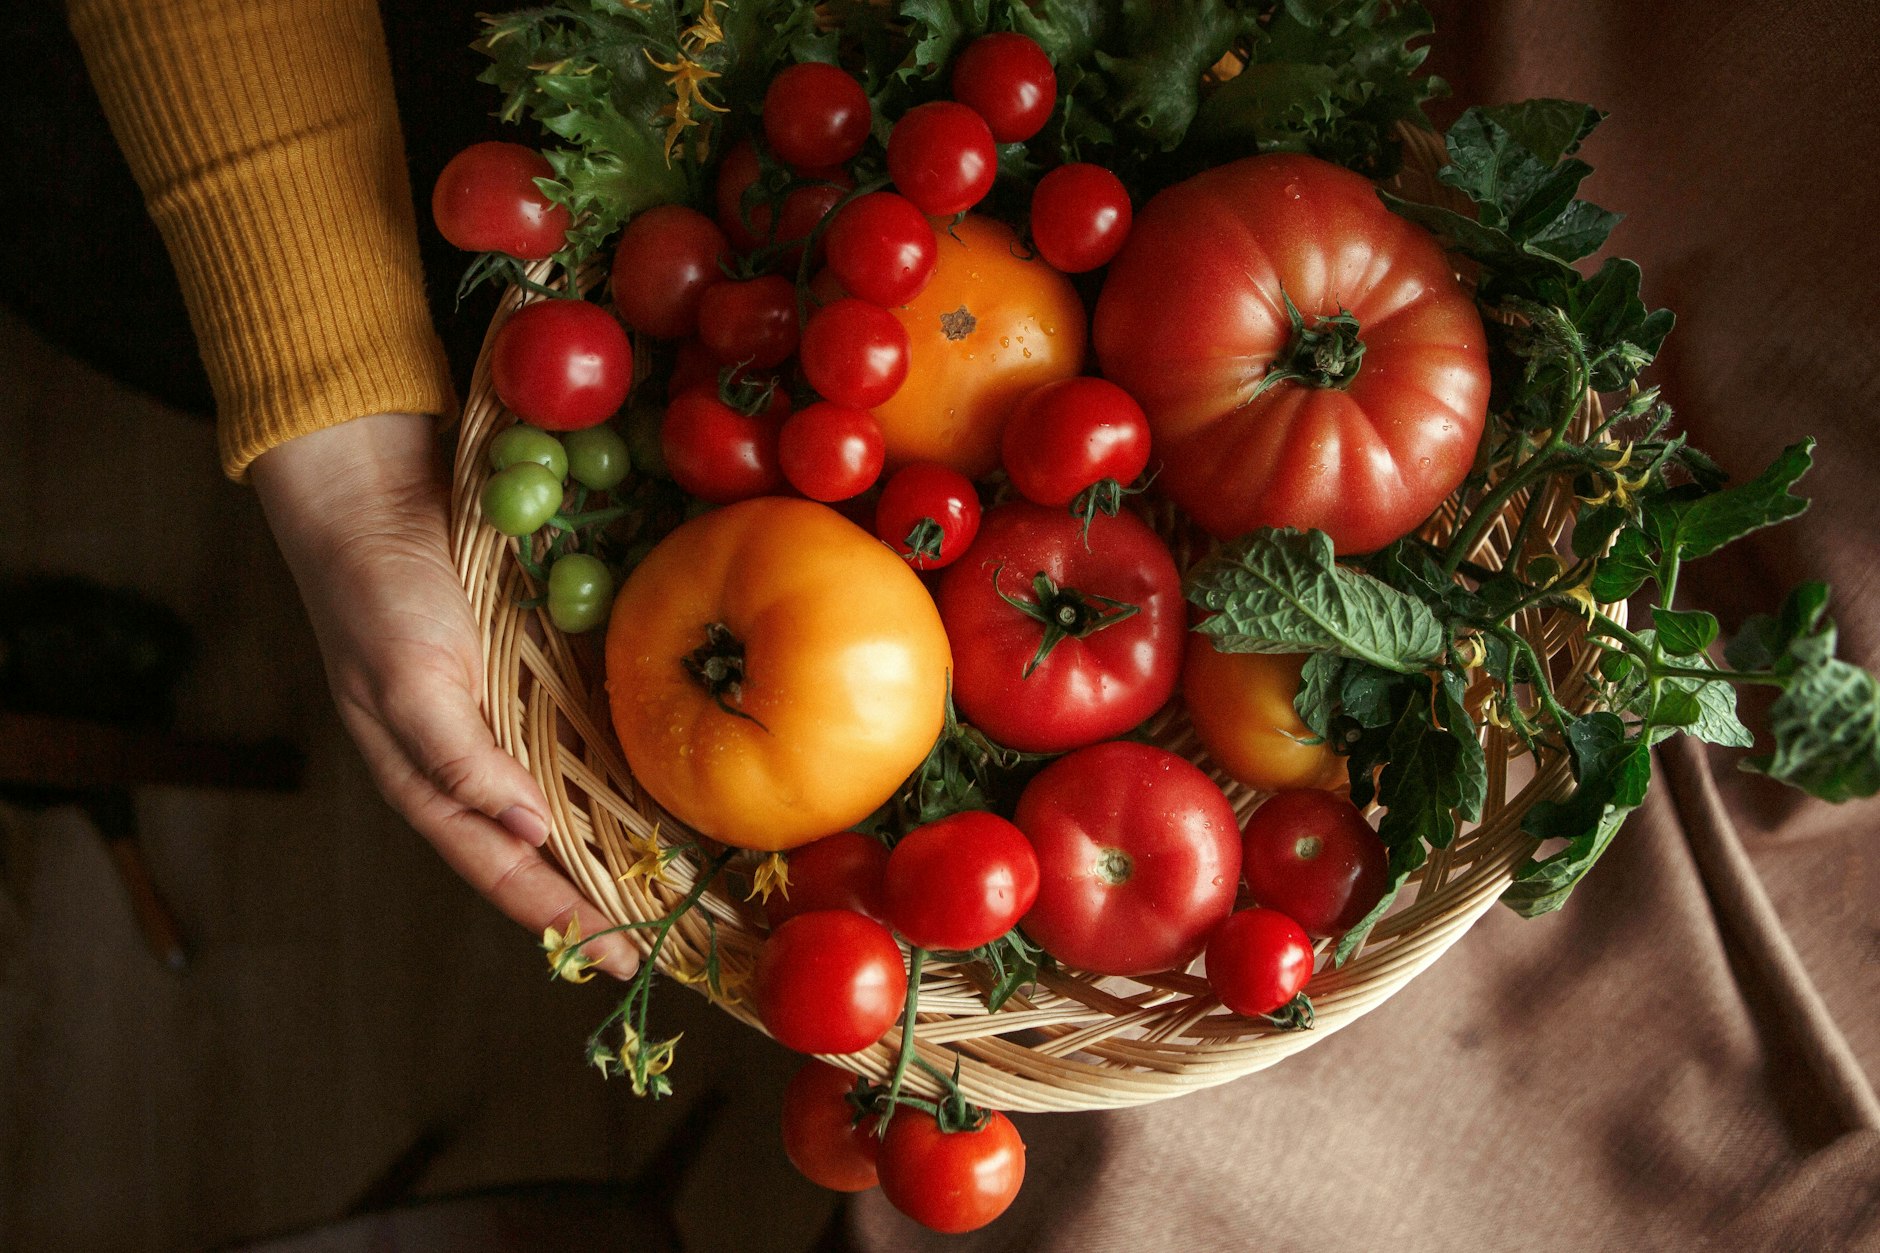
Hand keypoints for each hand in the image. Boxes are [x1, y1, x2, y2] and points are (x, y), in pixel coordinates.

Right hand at [251, 412, 638, 977]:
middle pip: (551, 847)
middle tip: (677, 935)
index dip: (563, 917)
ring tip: (690, 876)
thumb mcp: (404, 681)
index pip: (505, 868)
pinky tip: (675, 778)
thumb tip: (528, 834)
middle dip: (606, 894)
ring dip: (628, 836)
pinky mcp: (539, 669)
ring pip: (578, 795)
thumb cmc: (376, 592)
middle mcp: (477, 759)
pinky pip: (592, 728)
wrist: (376, 486)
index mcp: (431, 780)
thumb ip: (459, 761)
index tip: (624, 956)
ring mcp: (511, 714)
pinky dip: (629, 760)